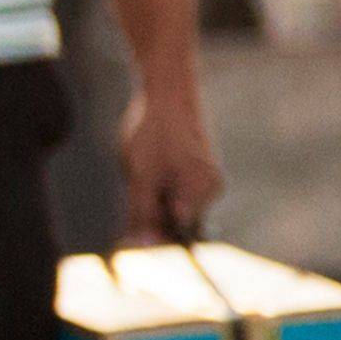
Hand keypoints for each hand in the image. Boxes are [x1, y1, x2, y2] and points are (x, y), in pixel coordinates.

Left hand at [114, 70, 225, 242]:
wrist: (166, 94)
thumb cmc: (153, 134)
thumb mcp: (140, 176)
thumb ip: (143, 212)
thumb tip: (142, 245)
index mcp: (202, 195)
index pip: (177, 233)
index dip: (152, 231)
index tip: (130, 226)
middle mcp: (211, 190)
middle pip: (174, 220)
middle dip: (150, 210)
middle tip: (137, 181)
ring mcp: (205, 179)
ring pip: (170, 204)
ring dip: (151, 196)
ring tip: (143, 168)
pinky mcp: (196, 170)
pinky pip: (172, 188)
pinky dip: (156, 183)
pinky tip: (148, 163)